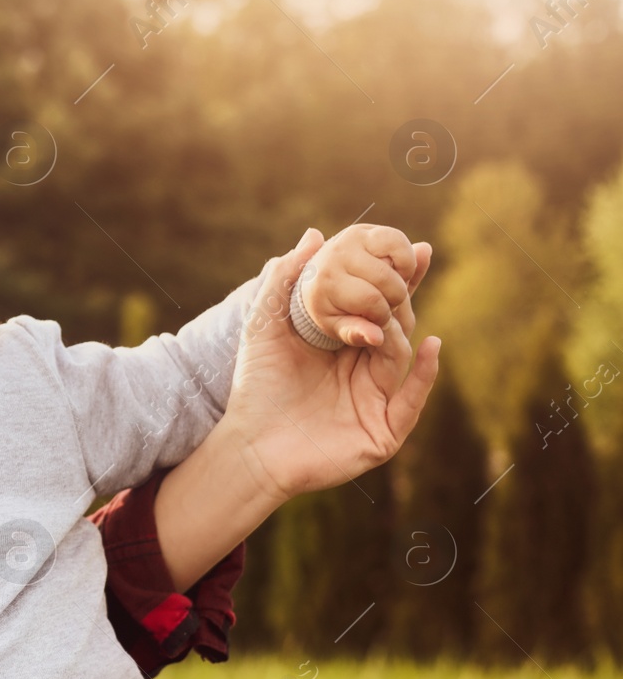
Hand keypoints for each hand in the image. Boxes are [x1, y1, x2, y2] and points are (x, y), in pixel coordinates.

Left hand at [227, 228, 441, 502]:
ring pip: (399, 356)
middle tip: (414, 262)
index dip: (396, 279)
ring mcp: (376, 401)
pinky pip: (411, 401)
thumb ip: (284, 280)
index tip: (414, 247)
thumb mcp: (265, 326)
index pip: (376, 307)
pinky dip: (423, 375)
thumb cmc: (255, 387)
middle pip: (395, 327)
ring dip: (399, 329)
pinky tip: (429, 345)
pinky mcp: (382, 432)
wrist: (248, 445)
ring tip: (393, 307)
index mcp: (345, 346)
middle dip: (403, 296)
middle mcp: (365, 371)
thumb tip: (315, 233)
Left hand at [299, 223, 431, 346]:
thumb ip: (353, 333)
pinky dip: (407, 259)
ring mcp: (350, 238)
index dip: (383, 315)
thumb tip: (378, 337)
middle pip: (388, 281)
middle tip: (385, 305)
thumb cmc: (324, 309)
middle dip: (394, 299)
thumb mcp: (332, 326)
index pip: (372, 301)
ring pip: (397, 259)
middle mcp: (335, 255)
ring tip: (389, 290)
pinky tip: (397, 273)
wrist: (312, 281)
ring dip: (402, 280)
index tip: (377, 320)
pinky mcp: (364, 229)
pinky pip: (398, 241)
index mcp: (325, 281)